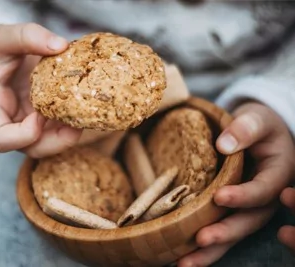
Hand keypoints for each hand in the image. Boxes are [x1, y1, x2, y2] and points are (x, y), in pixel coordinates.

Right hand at [0, 23, 81, 157]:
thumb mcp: (1, 35)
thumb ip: (27, 36)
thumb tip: (61, 45)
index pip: (1, 139)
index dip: (23, 135)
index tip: (39, 114)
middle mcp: (9, 121)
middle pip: (31, 148)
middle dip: (57, 142)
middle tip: (77, 124)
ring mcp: (26, 121)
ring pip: (49, 142)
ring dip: (69, 134)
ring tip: (86, 114)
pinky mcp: (40, 115)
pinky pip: (57, 128)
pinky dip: (72, 122)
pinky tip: (84, 105)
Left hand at [178, 102, 294, 266]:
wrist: (255, 133)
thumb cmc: (258, 124)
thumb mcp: (256, 119)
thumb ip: (246, 128)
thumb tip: (224, 145)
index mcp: (277, 174)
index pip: (264, 189)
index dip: (245, 196)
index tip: (220, 197)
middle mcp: (265, 197)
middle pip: (249, 221)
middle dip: (226, 232)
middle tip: (202, 239)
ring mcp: (249, 207)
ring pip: (234, 234)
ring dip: (211, 251)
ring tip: (185, 263)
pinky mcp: (232, 212)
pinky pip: (221, 231)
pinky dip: (204, 248)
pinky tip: (181, 258)